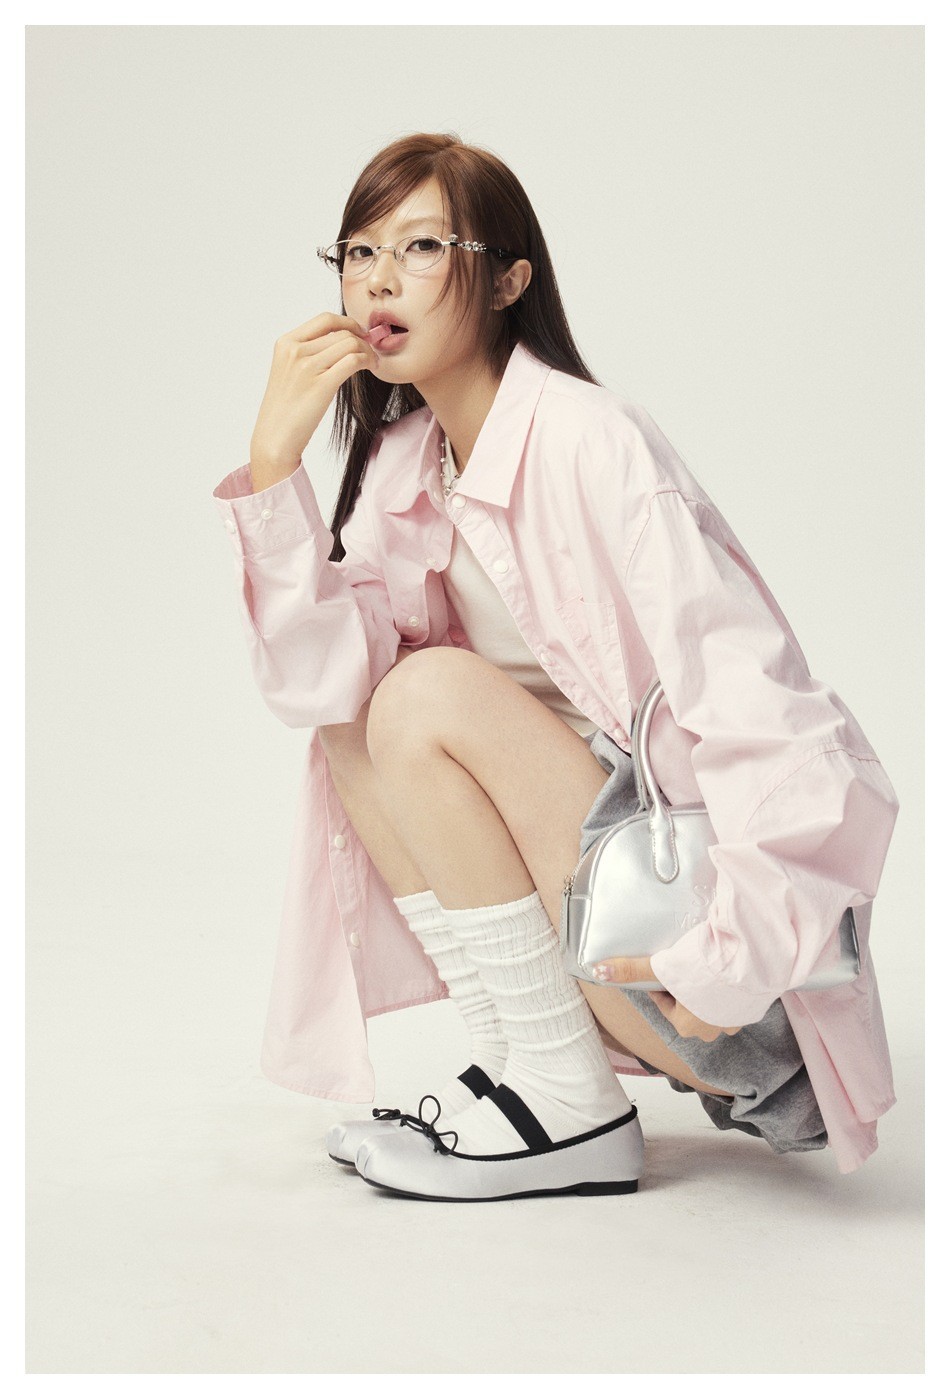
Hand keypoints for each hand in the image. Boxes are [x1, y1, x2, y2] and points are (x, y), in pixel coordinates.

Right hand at [249, 312, 379, 488]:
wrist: (275, 436)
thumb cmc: (286, 408)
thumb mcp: (289, 370)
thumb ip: (308, 353)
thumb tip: (341, 341)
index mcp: (286, 342)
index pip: (325, 319)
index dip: (348, 323)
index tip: (360, 334)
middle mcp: (295, 350)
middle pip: (341, 332)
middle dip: (362, 339)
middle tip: (372, 352)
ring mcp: (307, 366)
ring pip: (351, 343)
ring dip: (368, 351)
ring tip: (373, 363)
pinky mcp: (322, 384)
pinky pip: (353, 360)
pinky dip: (368, 361)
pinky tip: (371, 368)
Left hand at [591, 955, 742, 1042]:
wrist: (750, 960)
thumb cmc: (704, 968)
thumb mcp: (661, 967)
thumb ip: (631, 970)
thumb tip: (598, 972)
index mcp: (686, 1026)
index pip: (664, 1003)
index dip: (661, 982)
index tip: (663, 964)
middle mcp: (711, 1031)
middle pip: (688, 1006)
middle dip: (684, 987)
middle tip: (684, 962)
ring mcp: (735, 1021)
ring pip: (712, 1004)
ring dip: (707, 988)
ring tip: (705, 963)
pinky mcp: (752, 1008)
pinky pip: (733, 999)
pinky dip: (727, 986)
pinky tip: (725, 968)